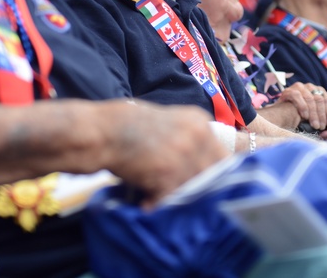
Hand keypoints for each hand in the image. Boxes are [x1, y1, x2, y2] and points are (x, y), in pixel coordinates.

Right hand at [102, 101, 228, 205]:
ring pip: (197, 188)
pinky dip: (160, 205)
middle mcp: (197, 135)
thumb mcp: (169, 123)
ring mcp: (184, 154)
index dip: (217, 172)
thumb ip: (189, 140)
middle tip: (183, 195)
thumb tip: (206, 168)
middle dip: (202, 187)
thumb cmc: (128, 128)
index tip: (209, 184)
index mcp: (198, 121)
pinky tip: (146, 202)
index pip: (224, 154)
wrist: (102, 131)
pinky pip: (175, 198)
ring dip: (181, 197)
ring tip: (161, 197)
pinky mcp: (168, 172)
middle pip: (216, 172)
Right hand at [277, 82, 326, 131]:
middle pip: (319, 99)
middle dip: (321, 114)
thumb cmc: (299, 116)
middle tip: (321, 127)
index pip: (326, 99)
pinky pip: (297, 96)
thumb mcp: (313, 114)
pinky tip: (304, 116)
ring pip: (310, 98)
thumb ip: (321, 115)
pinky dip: (302, 106)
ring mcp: (298, 87)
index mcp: (317, 90)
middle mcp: (309, 86)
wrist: (281, 115)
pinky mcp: (288, 90)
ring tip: (314, 125)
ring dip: (313, 113)